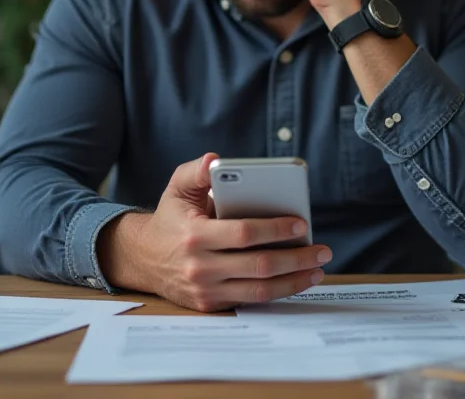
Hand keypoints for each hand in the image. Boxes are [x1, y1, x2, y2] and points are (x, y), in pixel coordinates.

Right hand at [97, 153, 330, 311]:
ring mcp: (206, 290)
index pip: (243, 234)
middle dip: (296, 258)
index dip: (275, 229)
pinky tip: (296, 281)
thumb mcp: (176, 189)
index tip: (301, 223)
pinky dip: (277, 293)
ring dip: (294, 281)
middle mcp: (200, 267)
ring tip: (317, 269)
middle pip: (258, 266)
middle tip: (322, 250)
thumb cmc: (170, 218)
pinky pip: (250, 301)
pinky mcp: (210, 306)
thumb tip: (214, 158)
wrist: (143, 259)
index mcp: (195, 235)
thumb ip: (194, 171)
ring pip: (259, 290)